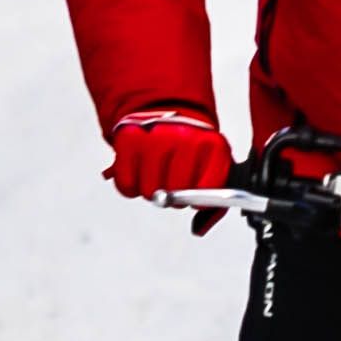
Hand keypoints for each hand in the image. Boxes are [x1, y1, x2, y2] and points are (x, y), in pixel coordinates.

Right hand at [102, 106, 239, 211]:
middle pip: (175, 194)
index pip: (208, 189)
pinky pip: (126, 183)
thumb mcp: (211, 168)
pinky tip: (138, 171)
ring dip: (150, 190)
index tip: (196, 199)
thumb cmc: (191, 149)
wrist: (166, 111)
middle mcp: (185, 137)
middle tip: (172, 184)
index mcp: (213, 145)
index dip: (199, 200)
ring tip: (155, 173)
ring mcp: (156, 136)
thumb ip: (214, 204)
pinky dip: (130, 185)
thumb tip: (197, 229)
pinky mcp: (129, 138)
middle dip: (173, 197)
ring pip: (149, 191)